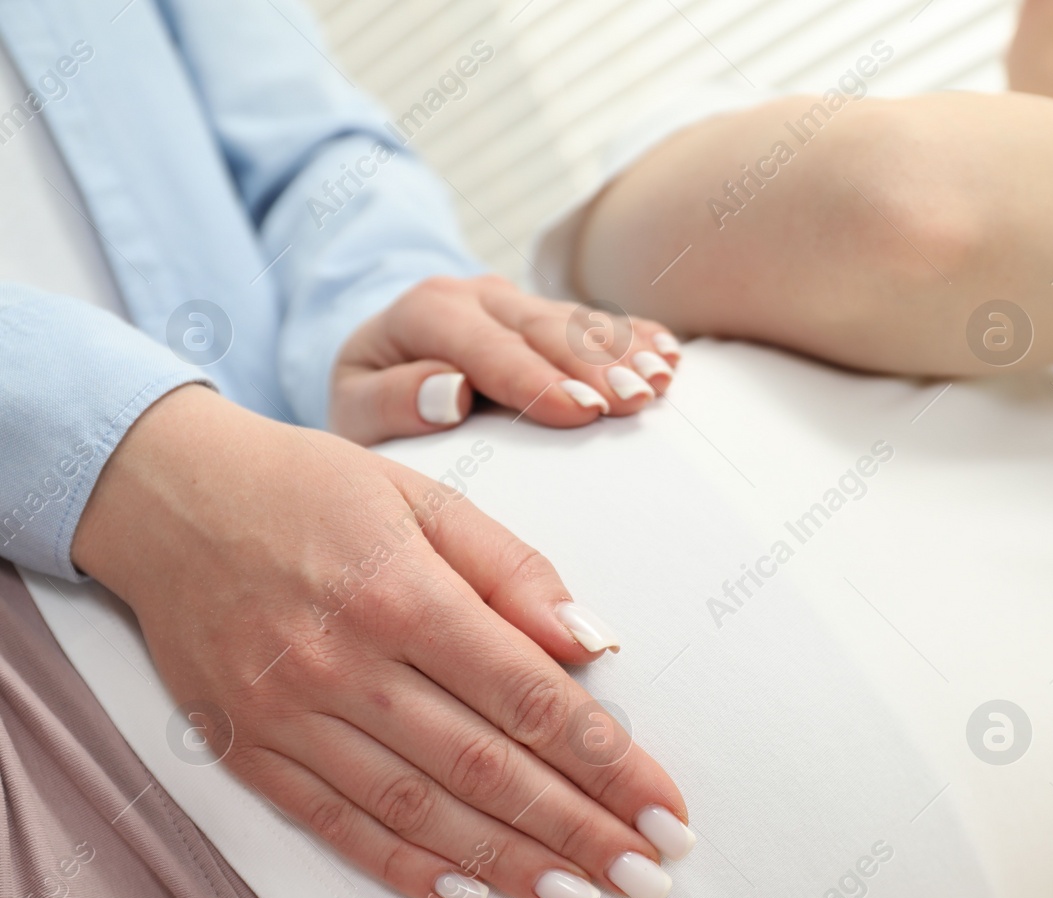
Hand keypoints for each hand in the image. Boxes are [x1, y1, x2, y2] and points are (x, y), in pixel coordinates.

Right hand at [73, 385, 693, 897]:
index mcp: (403, 591)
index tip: (665, 807)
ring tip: (582, 897)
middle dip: (579, 829)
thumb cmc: (313, 488)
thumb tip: (594, 645)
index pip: (529, 696)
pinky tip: (470, 894)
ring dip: (508, 861)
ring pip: (417, 807)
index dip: (608, 762)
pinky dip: (405, 865)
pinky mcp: (247, 746)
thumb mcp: (425, 498)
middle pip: (485, 765)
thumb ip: (515, 571)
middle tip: (648, 876)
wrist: (165, 496)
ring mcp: (289, 712)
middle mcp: (345, 661)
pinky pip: (335, 823)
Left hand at [329, 275, 681, 444]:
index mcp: (425, 313)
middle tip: (636, 399)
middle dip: (593, 365)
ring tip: (663, 378)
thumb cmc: (370, 398)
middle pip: (543, 330)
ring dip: (625, 351)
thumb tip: (447, 392)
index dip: (536, 381)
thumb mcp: (351, 409)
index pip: (486, 349)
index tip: (580, 413)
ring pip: (577, 322)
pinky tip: (670, 353)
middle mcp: (477, 297)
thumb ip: (388, 401)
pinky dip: (635, 337)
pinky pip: (597, 322)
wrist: (380, 359)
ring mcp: (516, 301)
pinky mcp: (545, 315)